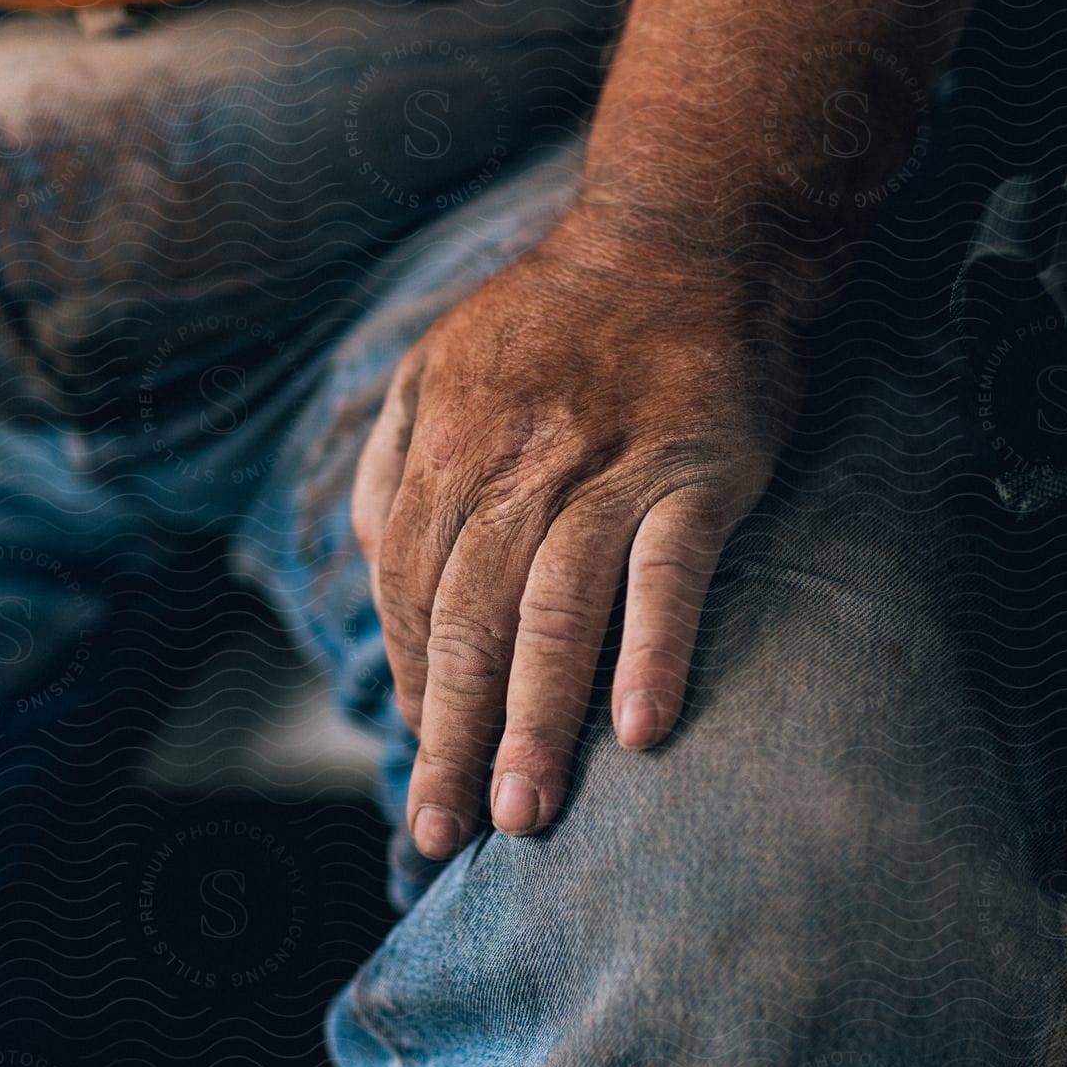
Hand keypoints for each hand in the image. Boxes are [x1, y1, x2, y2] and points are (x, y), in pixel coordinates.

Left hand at [351, 216, 807, 859]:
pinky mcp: (696, 470)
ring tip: (524, 812)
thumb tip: (370, 563)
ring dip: (534, 718)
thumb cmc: (555, 321)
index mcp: (448, 444)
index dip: (410, 676)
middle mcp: (516, 462)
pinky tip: (640, 729)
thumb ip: (394, 463)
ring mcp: (609, 466)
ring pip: (554, 608)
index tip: (424, 754)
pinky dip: (651, 648)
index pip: (408, 586)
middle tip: (444, 831)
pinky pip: (669, 571)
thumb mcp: (438, 368)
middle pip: (465, 616)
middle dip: (450, 733)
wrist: (682, 235)